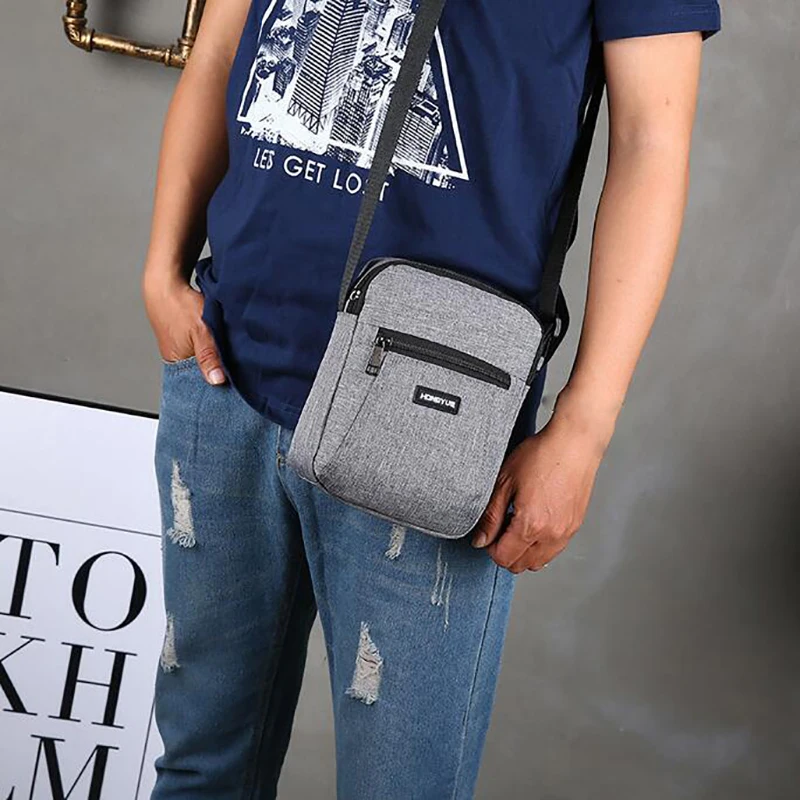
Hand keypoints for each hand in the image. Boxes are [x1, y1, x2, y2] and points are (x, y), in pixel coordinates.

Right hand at [142, 272, 225, 385]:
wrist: (166, 282)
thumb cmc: (179, 305)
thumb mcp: (199, 331)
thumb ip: (208, 356)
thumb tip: (216, 381)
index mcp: (177, 363)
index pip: (200, 384)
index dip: (217, 386)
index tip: (235, 387)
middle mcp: (178, 359)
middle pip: (205, 372)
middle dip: (220, 371)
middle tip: (239, 369)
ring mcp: (183, 348)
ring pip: (206, 359)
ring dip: (218, 358)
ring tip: (233, 356)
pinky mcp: (188, 337)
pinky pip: (205, 348)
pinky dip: (214, 347)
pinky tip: (224, 344)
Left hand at [471, 399, 612, 573]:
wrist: (574, 444)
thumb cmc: (541, 455)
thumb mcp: (505, 482)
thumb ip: (491, 516)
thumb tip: (481, 539)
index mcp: (530, 525)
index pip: (504, 558)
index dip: (490, 548)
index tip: (488, 533)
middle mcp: (551, 534)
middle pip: (521, 565)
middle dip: (506, 552)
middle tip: (501, 529)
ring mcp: (566, 532)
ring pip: (539, 562)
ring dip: (524, 552)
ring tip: (518, 525)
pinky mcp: (575, 525)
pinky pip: (554, 549)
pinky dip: (540, 545)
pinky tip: (535, 522)